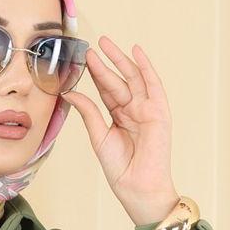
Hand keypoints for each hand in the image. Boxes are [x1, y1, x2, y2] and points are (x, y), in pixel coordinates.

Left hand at [60, 36, 179, 226]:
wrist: (138, 186)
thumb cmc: (120, 168)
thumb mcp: (99, 137)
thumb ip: (88, 113)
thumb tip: (70, 92)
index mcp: (119, 118)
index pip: (106, 91)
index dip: (95, 75)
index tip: (82, 60)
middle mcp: (134, 111)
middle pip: (118, 81)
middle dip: (105, 64)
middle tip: (90, 47)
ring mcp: (147, 109)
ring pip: (133, 79)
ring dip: (121, 60)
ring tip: (106, 43)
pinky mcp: (159, 111)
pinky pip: (153, 84)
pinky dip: (145, 67)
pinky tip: (136, 52)